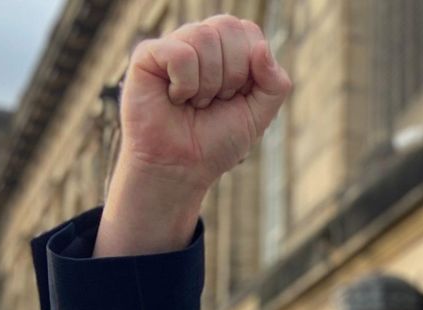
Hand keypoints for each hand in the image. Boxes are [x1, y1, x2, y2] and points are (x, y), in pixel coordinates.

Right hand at [99, 15, 291, 256]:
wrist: (182, 168)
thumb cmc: (217, 141)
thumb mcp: (259, 115)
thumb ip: (275, 83)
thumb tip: (261, 49)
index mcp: (228, 48)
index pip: (249, 31)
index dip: (250, 68)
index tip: (236, 96)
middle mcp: (199, 40)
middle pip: (228, 27)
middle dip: (231, 75)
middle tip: (214, 101)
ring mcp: (173, 45)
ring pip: (204, 37)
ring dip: (207, 84)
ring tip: (194, 102)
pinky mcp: (147, 55)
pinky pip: (180, 53)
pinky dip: (185, 84)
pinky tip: (174, 98)